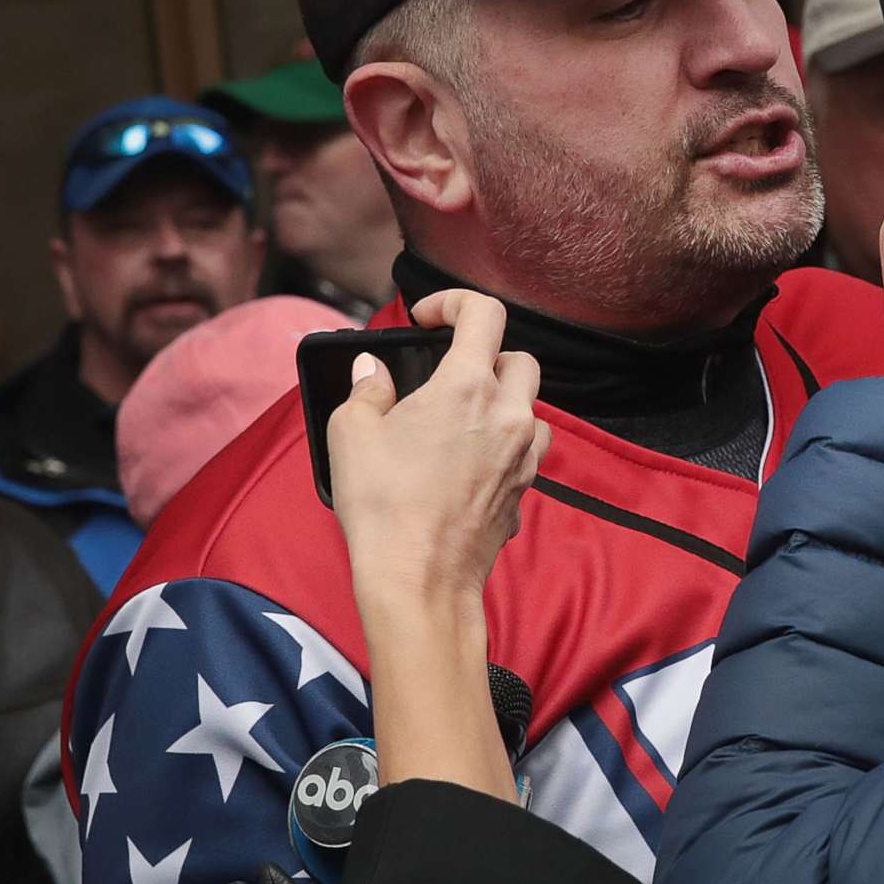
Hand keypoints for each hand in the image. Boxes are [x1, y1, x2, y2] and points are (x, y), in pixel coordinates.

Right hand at [327, 290, 550, 608]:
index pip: (485, 314)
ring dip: (503, 402)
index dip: (454, 303)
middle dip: (485, 355)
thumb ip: (365, 390)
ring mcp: (523, 456)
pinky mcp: (524, 492)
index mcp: (467, 388)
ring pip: (532, 407)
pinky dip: (506, 444)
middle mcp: (508, 416)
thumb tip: (370, 373)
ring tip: (461, 419)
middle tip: (445, 373)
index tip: (427, 319)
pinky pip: (526, 451)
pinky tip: (469, 462)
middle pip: (519, 359)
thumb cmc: (384, 508)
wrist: (419, 581)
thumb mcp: (351, 435)